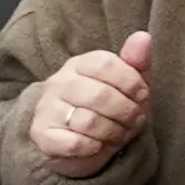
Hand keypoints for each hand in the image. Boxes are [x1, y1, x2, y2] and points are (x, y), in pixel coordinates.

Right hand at [21, 32, 152, 178]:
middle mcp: (59, 82)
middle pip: (100, 95)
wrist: (81, 144)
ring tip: (119, 134)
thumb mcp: (129, 84)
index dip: (131, 83)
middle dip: (127, 112)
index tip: (142, 96)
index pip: (106, 64)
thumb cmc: (111, 108)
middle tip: (134, 120)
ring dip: (114, 132)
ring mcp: (46, 108)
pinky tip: (98, 145)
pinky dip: (94, 148)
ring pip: (88, 122)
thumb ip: (137, 61)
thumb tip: (143, 37)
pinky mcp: (41, 134)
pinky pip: (75, 143)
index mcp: (80, 64)